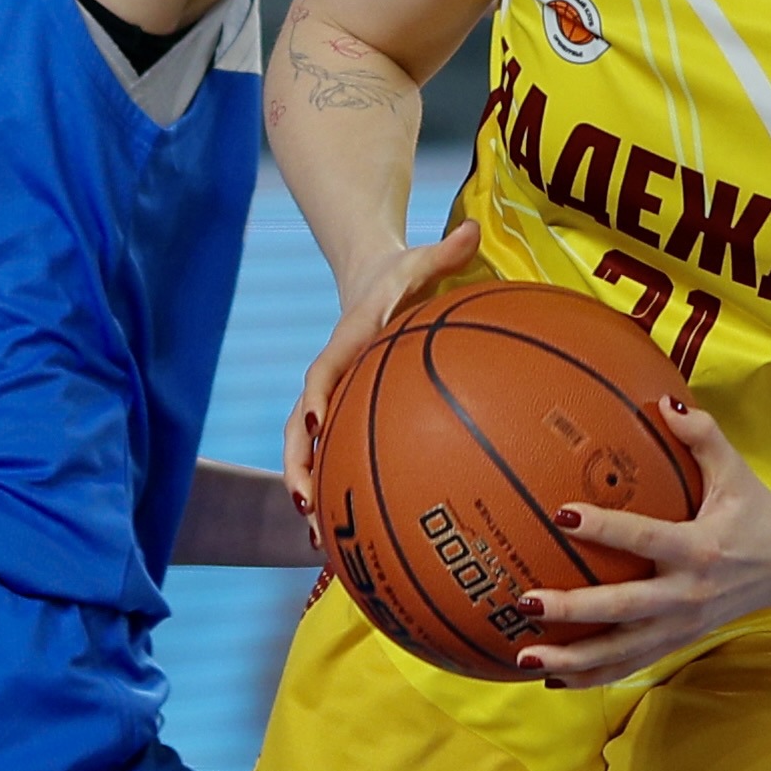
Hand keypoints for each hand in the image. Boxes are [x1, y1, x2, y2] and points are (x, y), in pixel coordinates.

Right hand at [282, 219, 481, 506]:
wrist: (373, 275)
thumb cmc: (403, 273)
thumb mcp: (422, 259)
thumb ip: (445, 252)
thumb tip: (471, 231)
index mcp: (347, 341)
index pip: (323, 371)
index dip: (317, 397)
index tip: (317, 424)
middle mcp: (332, 375)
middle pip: (300, 426)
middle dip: (299, 465)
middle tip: (306, 505)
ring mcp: (335, 398)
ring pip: (310, 451)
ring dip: (310, 490)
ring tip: (319, 539)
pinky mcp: (346, 412)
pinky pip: (336, 453)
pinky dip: (339, 488)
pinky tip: (357, 528)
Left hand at [517, 401, 770, 685]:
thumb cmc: (756, 510)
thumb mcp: (735, 469)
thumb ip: (701, 433)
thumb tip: (663, 400)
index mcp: (700, 548)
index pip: (645, 538)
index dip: (604, 527)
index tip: (562, 514)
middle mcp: (689, 594)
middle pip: (623, 609)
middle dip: (573, 610)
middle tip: (525, 602)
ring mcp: (683, 626)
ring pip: (622, 651)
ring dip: (573, 659)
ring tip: (526, 658)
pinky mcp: (679, 643)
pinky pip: (630, 665)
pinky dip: (592, 675)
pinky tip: (554, 677)